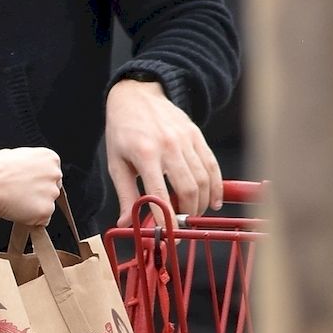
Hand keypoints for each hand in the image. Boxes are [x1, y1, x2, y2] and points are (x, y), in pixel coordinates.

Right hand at [0, 147, 63, 225]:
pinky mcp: (46, 211)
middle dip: (39, 193)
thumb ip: (29, 163)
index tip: (27, 184)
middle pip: (52, 189)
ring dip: (35, 206)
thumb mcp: (15, 154)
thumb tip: (26, 168)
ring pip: (47, 205)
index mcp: (50, 158)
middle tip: (20, 194)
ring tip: (16, 202)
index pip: (52, 173)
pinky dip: (32, 219)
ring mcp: (52, 193)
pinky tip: (18, 211)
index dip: (37, 180)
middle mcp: (55, 174)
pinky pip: (43, 220)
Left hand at [105, 79, 222, 223]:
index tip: (171, 235)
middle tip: (183, 225)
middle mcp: (169, 145)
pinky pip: (212, 165)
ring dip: (202, 202)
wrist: (137, 96)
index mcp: (145, 154)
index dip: (167, 218)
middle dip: (189, 212)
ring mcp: (186, 139)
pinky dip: (215, 186)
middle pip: (188, 188)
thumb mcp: (117, 163)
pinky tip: (213, 201)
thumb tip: (127, 222)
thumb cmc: (123, 131)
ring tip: (194, 214)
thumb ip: (125, 194)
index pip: (160, 194)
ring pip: (203, 178)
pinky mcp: (197, 135)